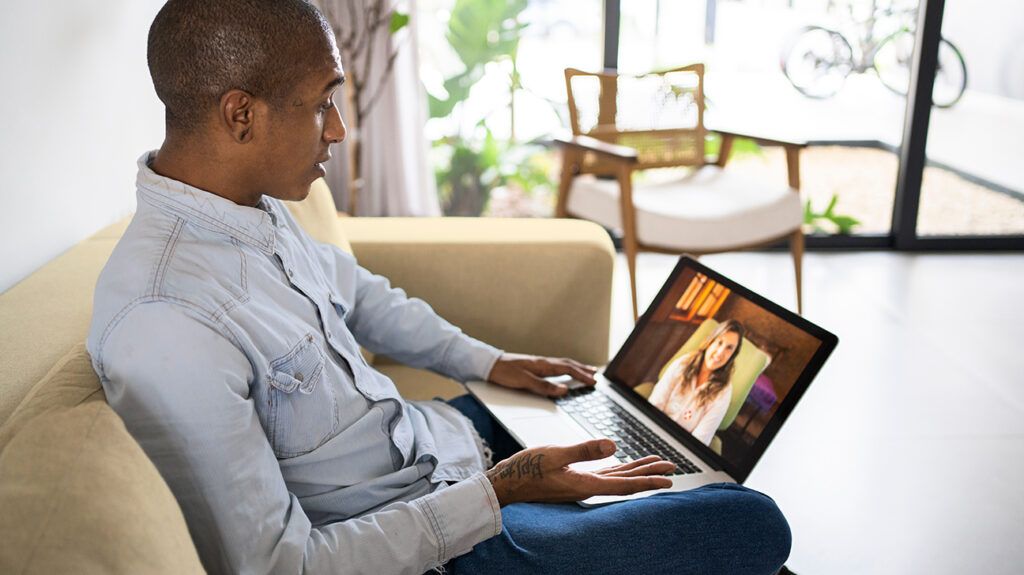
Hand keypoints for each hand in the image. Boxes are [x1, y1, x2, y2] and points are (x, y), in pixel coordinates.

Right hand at [485, 438, 674, 505]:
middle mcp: (586, 488)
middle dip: (650, 474)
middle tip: (672, 467)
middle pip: (625, 482)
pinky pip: (604, 475)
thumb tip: (614, 446)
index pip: (624, 484)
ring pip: (616, 478)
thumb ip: (584, 450)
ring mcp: (580, 484)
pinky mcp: (574, 479)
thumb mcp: (555, 454)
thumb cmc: (525, 469)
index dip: (648, 481)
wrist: (505, 483)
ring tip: (657, 464)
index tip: (668, 479)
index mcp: (584, 484)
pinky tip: (625, 466)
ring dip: (637, 471)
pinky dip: (619, 470)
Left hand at [487, 352, 597, 397]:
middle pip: (568, 364)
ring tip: (586, 370)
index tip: (593, 381)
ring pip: (563, 364)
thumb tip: (564, 390)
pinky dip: (566, 368)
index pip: (567, 369)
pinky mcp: (534, 366)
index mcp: (543, 365)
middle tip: (596, 375)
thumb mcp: (524, 382)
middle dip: (583, 369)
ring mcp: (539, 363)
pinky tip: (565, 371)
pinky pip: (556, 366)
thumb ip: (544, 386)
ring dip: (576, 367)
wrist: (489, 365)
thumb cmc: (505, 373)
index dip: (582, 375)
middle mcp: (543, 362)